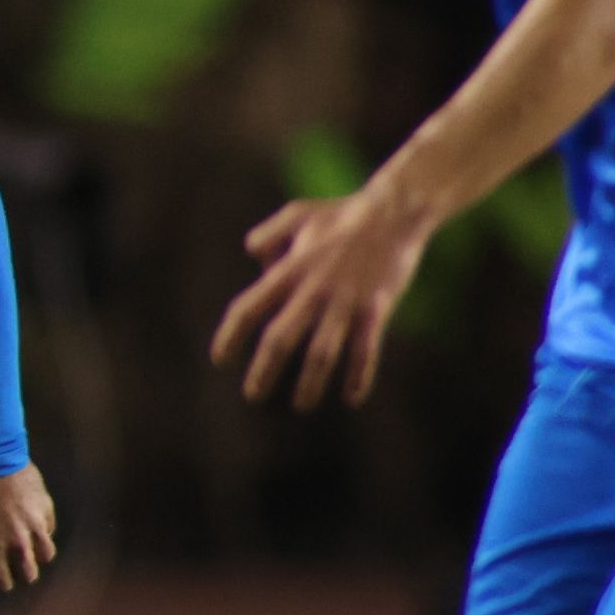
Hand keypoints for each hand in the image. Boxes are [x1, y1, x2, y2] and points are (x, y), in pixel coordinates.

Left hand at [0, 465, 56, 592]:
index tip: (1, 580)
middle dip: (23, 573)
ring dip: (39, 555)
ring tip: (34, 550)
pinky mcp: (46, 511)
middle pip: (29, 574)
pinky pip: (49, 530)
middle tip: (20, 569)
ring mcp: (33, 528)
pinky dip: (43, 531)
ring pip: (46, 555)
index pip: (1, 582)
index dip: (1, 582)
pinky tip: (35, 524)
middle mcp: (14, 544)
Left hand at [211, 189, 430, 410]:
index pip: (248, 309)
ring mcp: (345, 300)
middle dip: (263, 371)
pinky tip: (352, 398)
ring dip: (311, 383)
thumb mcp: (295, 215)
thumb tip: (257, 263)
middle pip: (280, 339)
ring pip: (322, 352)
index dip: (229, 336)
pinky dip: (359, 375)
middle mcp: (312, 290)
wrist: (395, 209)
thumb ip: (265, 235)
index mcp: (288, 270)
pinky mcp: (377, 307)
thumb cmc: (342, 212)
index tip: (219, 360)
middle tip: (252, 396)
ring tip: (301, 405)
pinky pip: (366, 349)